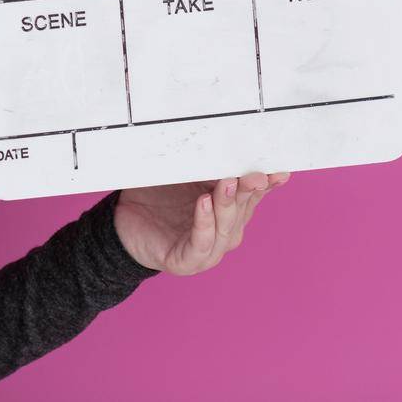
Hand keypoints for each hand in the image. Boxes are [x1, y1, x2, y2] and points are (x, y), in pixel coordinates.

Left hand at [114, 171, 292, 274]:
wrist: (123, 223)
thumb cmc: (157, 197)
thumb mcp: (182, 176)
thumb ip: (205, 166)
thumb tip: (224, 140)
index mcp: (229, 213)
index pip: (252, 197)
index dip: (266, 184)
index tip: (278, 170)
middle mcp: (225, 233)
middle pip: (241, 210)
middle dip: (248, 191)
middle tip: (253, 174)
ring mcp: (208, 250)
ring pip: (225, 228)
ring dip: (227, 205)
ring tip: (226, 182)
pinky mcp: (187, 261)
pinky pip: (200, 242)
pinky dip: (203, 223)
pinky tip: (203, 203)